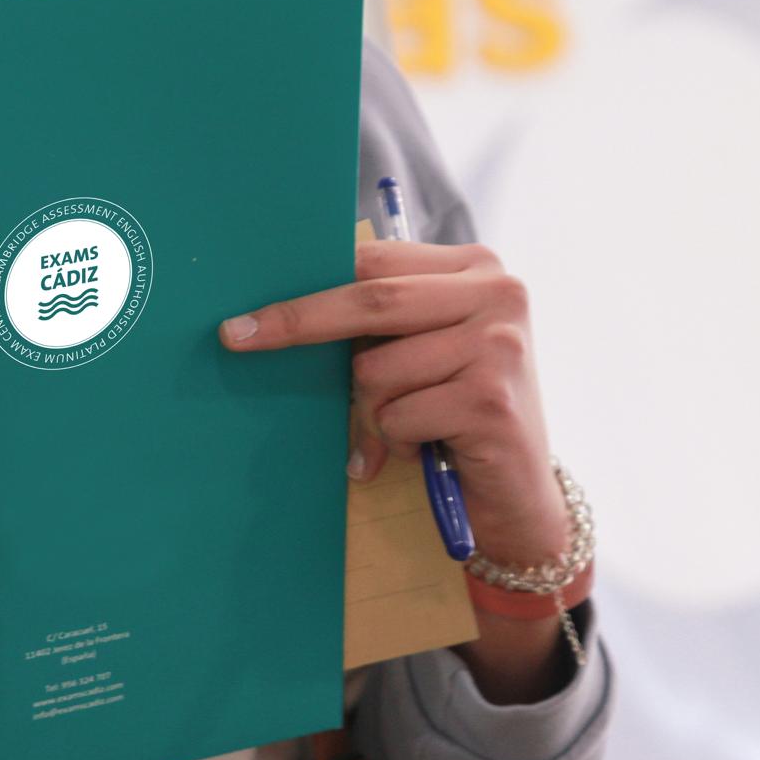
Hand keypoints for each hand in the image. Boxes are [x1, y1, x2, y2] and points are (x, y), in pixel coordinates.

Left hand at [220, 240, 568, 566]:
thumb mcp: (430, 351)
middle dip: (297, 323)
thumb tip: (284, 307)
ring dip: (373, 412)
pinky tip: (430, 449)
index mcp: (478, 268)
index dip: (310, 285)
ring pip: (376, 369)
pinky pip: (397, 416)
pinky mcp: (490, 400)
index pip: (376, 261)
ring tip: (412, 427)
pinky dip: (397, 443)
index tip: (250, 309)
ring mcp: (499, 346)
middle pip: (371, 301)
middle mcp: (499, 295)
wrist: (522, 497)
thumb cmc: (461, 417)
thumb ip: (386, 320)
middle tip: (237, 338)